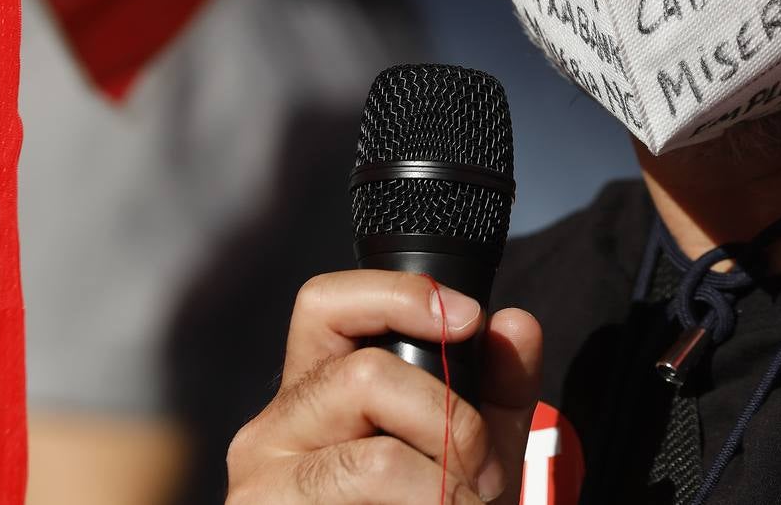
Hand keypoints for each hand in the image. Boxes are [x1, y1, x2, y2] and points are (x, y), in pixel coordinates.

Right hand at [226, 270, 542, 503]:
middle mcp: (277, 427)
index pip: (326, 303)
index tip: (469, 320)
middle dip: (449, 420)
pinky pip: (368, 497)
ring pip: (375, 458)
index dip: (399, 295)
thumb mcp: (480, 447)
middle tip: (483, 473)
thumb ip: (502, 385)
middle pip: (364, 375)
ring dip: (443, 486)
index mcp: (318, 391)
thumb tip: (516, 324)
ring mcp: (264, 483)